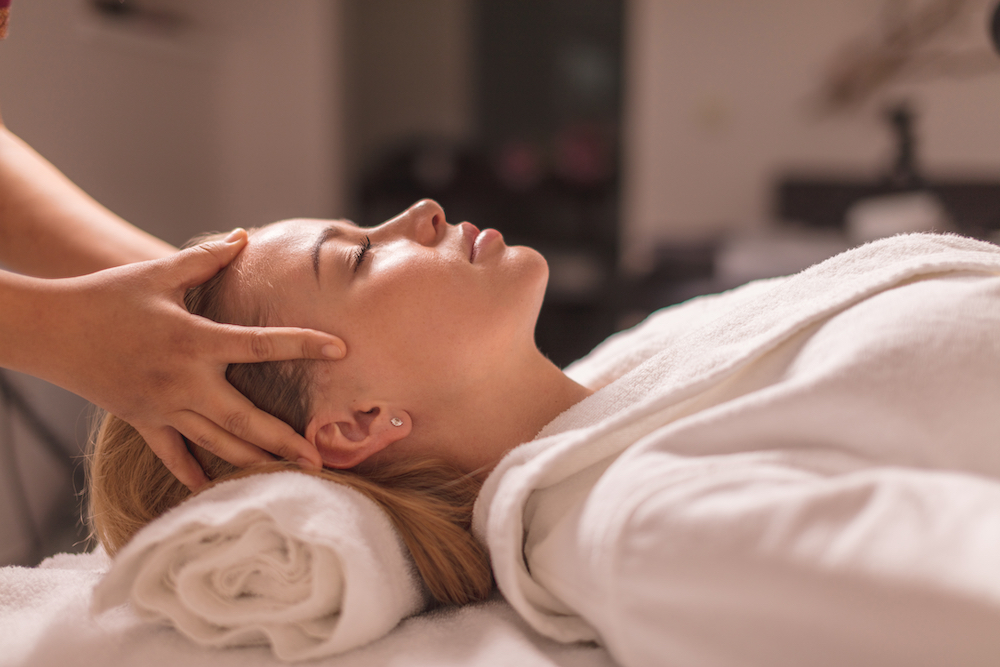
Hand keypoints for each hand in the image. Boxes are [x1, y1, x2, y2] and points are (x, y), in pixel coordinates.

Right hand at [32, 230, 344, 490]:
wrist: (50, 330)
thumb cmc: (107, 296)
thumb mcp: (158, 273)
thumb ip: (207, 259)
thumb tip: (244, 236)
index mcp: (195, 340)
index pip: (262, 343)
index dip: (304, 343)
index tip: (341, 349)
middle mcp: (185, 381)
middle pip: (246, 419)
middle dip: (285, 442)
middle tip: (320, 460)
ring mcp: (163, 407)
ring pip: (217, 443)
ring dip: (254, 461)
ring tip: (288, 476)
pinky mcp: (143, 420)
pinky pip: (172, 453)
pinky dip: (192, 472)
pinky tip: (215, 488)